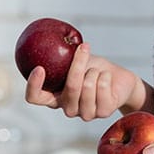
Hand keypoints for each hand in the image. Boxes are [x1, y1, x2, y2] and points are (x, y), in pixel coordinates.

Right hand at [24, 44, 140, 120]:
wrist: (119, 79)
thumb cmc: (94, 69)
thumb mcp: (76, 61)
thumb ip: (64, 58)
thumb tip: (54, 41)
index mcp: (55, 97)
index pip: (35, 98)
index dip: (34, 85)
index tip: (39, 68)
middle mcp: (68, 108)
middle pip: (70, 87)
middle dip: (78, 64)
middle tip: (84, 48)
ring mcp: (85, 113)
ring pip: (87, 87)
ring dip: (95, 72)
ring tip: (97, 72)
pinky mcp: (103, 112)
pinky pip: (102, 88)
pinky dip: (105, 76)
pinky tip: (106, 78)